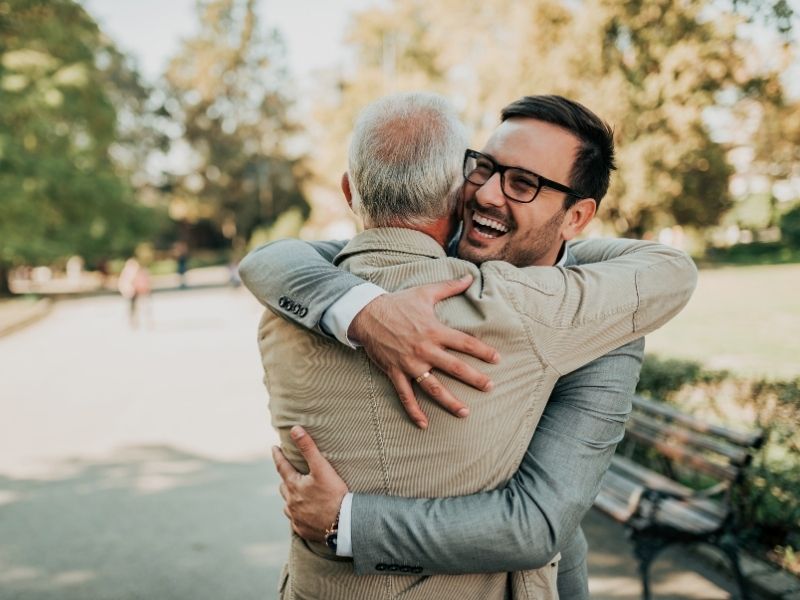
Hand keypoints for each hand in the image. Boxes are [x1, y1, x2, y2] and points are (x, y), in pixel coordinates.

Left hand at [273, 426, 347, 542]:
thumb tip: (295, 429)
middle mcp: (291, 503)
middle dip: (285, 478)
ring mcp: (296, 518)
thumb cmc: (334, 494)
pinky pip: (296, 521)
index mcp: (294, 486)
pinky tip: (305, 514)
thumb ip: (308, 448)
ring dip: (290, 498)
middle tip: (289, 472)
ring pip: (288, 505)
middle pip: (284, 487)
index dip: (278, 455)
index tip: (274, 448)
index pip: (281, 466)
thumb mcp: (322, 468)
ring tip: (297, 494)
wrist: (343, 524)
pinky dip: (298, 515)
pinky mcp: (303, 530)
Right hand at [348, 274, 499, 428]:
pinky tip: (424, 424)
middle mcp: (425, 349)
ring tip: (465, 412)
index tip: (497, 359)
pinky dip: (414, 411)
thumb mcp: (425, 292)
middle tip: (490, 387)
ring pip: (433, 387)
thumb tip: (469, 277)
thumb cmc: (398, 303)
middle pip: (455, 367)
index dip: (482, 351)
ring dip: (449, 401)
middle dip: (474, 378)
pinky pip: (405, 395)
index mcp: (435, 331)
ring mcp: (410, 363)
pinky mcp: (395, 372)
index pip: (464, 343)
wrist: (367, 314)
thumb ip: (450, 287)